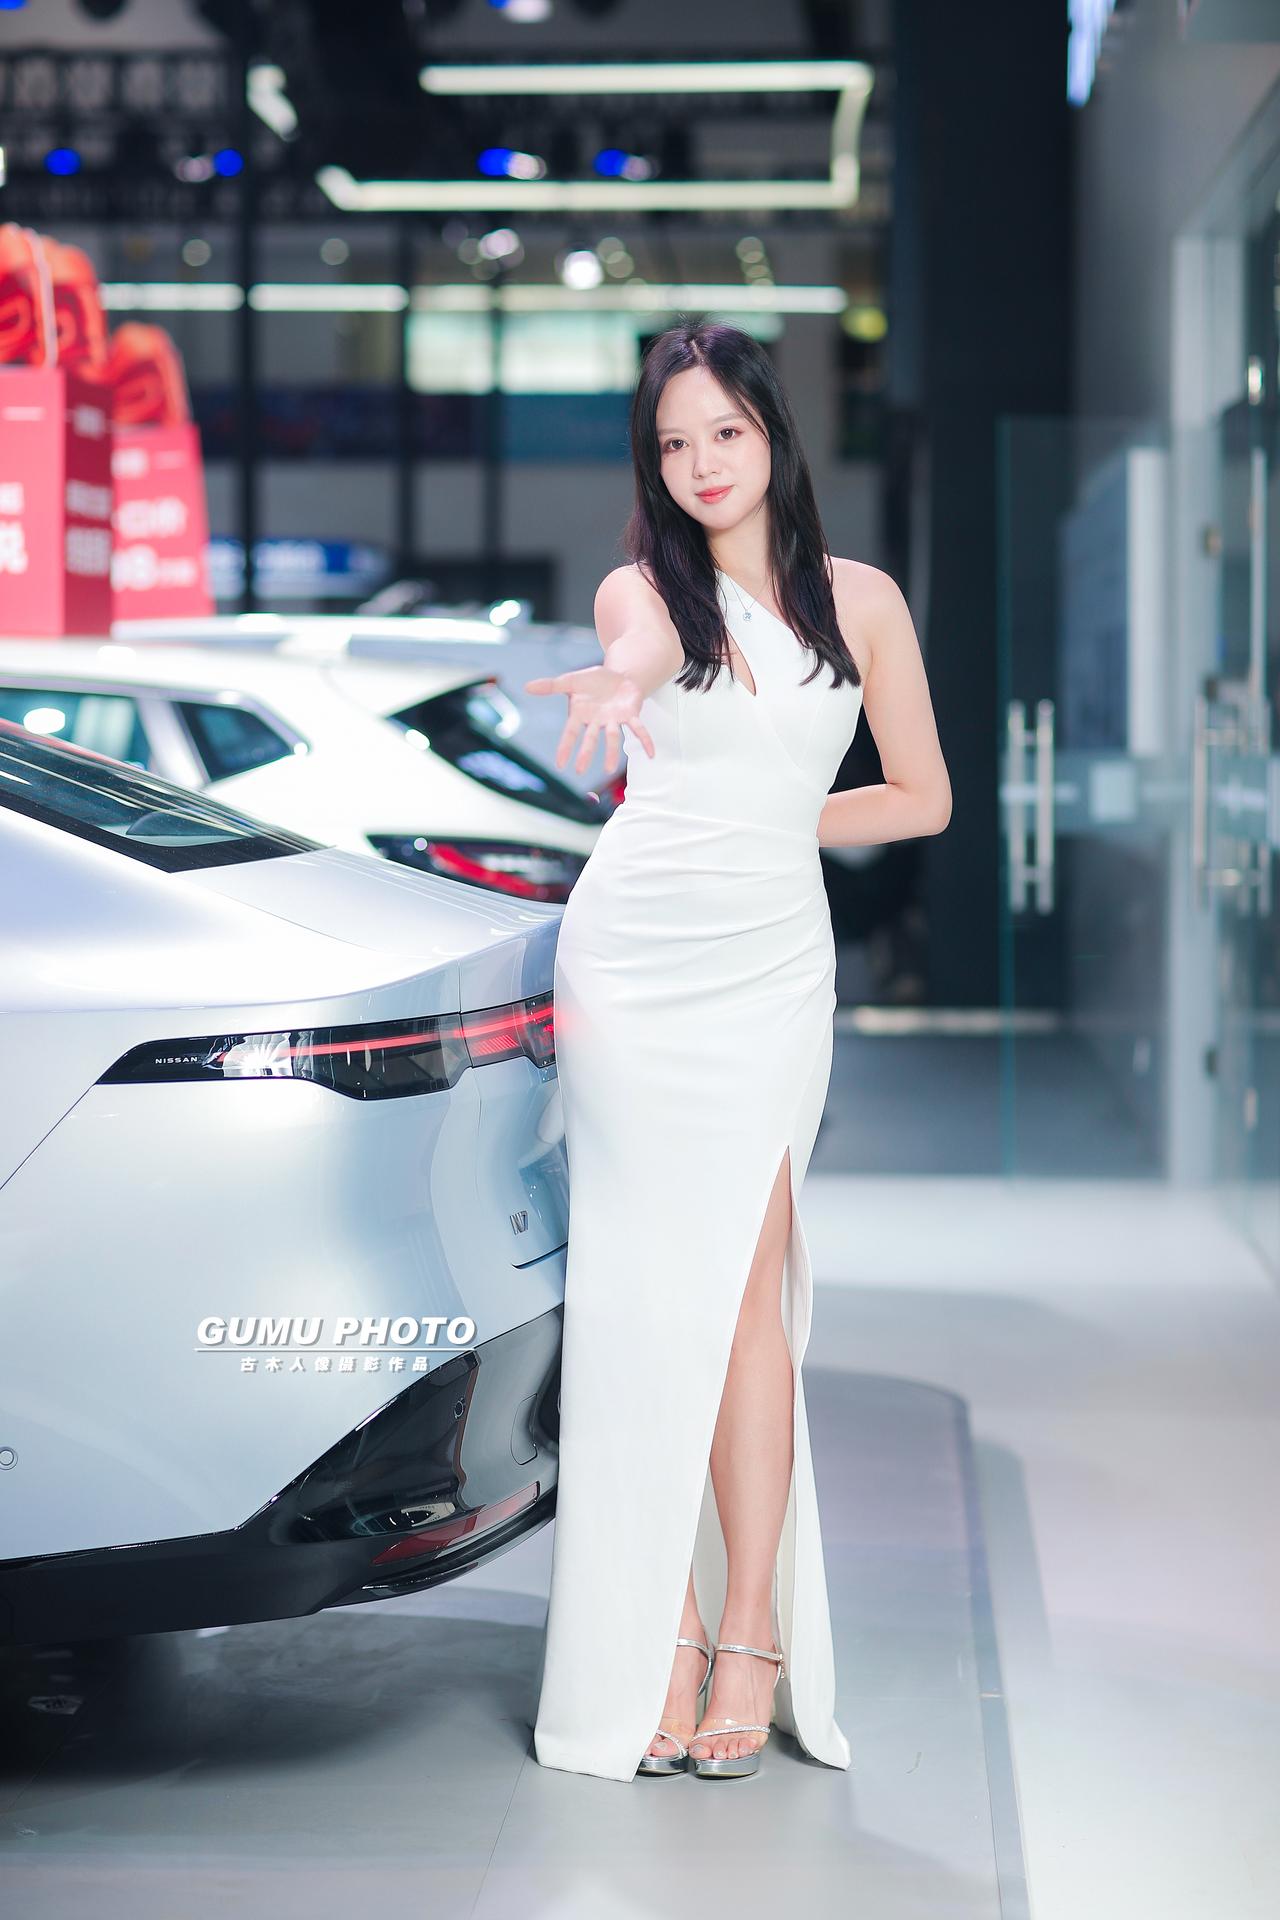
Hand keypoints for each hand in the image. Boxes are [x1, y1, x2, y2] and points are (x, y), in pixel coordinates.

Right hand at [523, 664, 655, 775]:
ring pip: (613, 738)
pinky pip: (638, 729)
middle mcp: (597, 721)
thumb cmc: (593, 681)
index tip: (560, 764)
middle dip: (586, 753)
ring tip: (609, 769)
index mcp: (581, 715)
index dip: (565, 747)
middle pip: (591, 739)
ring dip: (611, 752)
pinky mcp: (630, 715)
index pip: (571, 734)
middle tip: (580, 770)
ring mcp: (614, 720)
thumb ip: (550, 686)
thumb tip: (526, 687)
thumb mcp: (571, 680)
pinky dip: (645, 741)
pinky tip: (652, 754)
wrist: (619, 675)